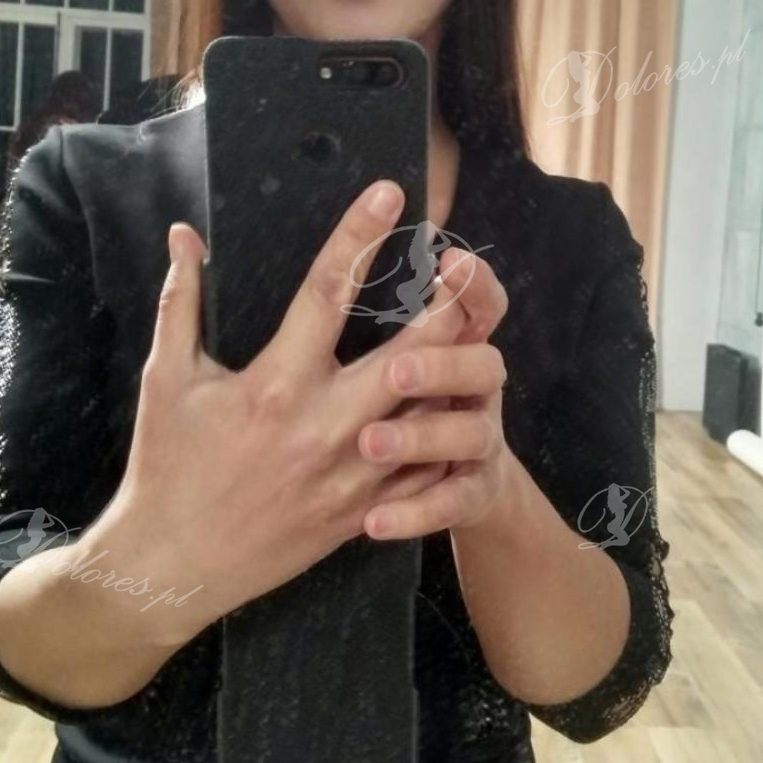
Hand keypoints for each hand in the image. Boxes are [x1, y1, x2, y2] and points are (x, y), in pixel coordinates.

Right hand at [89, 179, 479, 645]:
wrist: (171, 566)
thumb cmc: (167, 464)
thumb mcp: (166, 378)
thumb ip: (182, 301)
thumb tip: (184, 237)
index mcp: (275, 384)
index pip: (326, 291)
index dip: (360, 235)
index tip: (389, 193)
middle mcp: (324, 426)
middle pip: (411, 354)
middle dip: (448, 305)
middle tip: (467, 264)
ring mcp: (352, 475)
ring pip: (433, 415)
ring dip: (459, 369)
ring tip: (477, 329)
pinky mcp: (363, 512)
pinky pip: (427, 474)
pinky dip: (449, 437)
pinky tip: (460, 405)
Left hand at [358, 246, 516, 539]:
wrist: (449, 482)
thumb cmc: (389, 397)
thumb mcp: (375, 348)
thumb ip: (352, 303)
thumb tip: (284, 239)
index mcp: (447, 341)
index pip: (468, 302)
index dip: (469, 279)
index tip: (446, 256)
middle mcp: (469, 385)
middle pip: (477, 362)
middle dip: (441, 363)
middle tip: (397, 372)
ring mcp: (474, 441)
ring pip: (469, 432)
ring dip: (424, 436)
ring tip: (368, 443)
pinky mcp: (468, 493)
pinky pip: (451, 502)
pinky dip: (417, 511)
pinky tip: (372, 523)